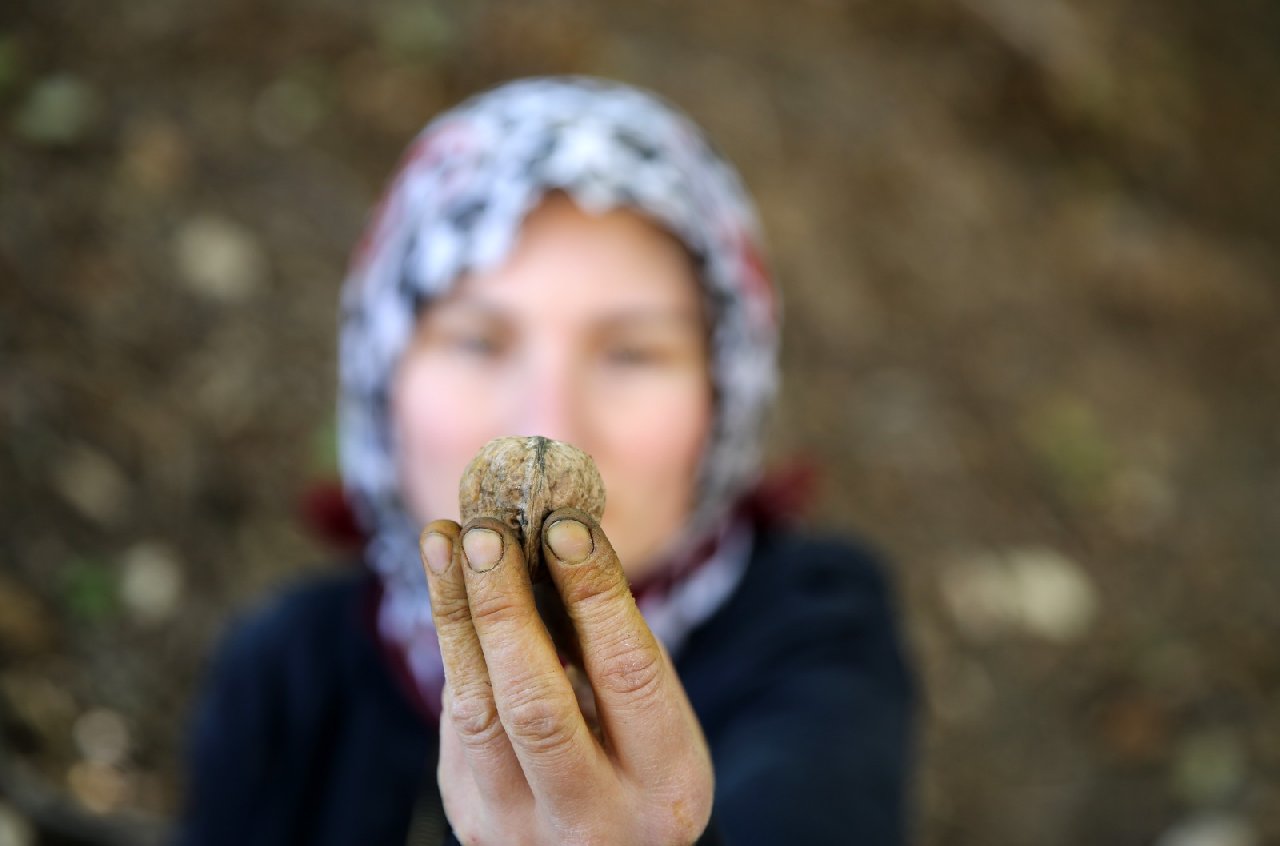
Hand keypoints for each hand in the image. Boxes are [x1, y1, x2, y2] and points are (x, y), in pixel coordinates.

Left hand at [418, 508, 714, 845]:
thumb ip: (611, 651)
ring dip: (456, 615)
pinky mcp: (472, 822)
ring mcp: (523, 832)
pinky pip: (458, 724)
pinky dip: (456, 649)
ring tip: (443, 540)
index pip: (627, 673)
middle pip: (535, 702)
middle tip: (487, 530)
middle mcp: (596, 821)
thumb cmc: (642, 761)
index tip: (564, 526)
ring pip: (476, 712)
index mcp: (665, 784)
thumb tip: (549, 542)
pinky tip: (450, 591)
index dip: (594, 593)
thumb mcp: (657, 720)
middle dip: (504, 606)